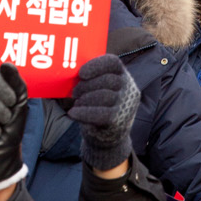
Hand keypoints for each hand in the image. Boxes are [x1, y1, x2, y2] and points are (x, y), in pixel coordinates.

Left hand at [68, 52, 140, 169]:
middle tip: (74, 92)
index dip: (96, 65)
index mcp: (123, 75)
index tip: (81, 73)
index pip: (112, 62)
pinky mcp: (119, 120)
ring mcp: (125, 104)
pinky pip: (99, 113)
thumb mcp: (100, 89)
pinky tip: (72, 113)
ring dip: (85, 99)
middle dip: (86, 85)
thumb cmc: (100, 106)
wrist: (108, 137)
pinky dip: (83, 113)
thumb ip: (92, 78)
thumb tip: (71, 70)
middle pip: (107, 80)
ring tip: (76, 103)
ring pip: (103, 96)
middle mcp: (129, 88)